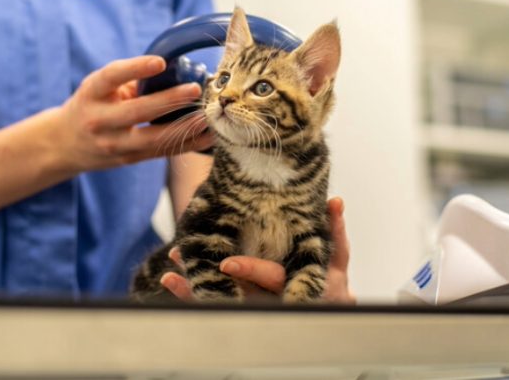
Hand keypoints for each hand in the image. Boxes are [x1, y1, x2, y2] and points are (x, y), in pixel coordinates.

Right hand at [52, 56, 212, 172]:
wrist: (64, 144)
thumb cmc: (91, 105)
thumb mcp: (99, 87)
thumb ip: (130, 80)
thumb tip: (176, 69)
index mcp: (92, 94)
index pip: (111, 77)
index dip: (135, 68)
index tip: (160, 62)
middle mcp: (99, 121)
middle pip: (137, 112)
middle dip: (169, 100)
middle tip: (195, 90)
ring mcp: (114, 144)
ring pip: (153, 138)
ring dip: (184, 127)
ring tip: (206, 116)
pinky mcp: (128, 160)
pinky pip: (161, 152)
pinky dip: (187, 144)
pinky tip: (208, 136)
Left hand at [161, 197, 355, 303]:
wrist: (328, 307)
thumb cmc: (331, 275)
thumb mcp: (337, 253)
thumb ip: (335, 227)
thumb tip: (335, 201)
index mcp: (294, 282)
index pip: (270, 278)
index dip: (249, 271)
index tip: (226, 264)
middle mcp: (271, 298)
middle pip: (236, 291)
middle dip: (210, 279)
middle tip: (186, 262)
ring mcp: (254, 304)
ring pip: (222, 299)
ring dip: (194, 288)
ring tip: (170, 274)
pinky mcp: (240, 305)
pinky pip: (213, 300)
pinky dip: (191, 291)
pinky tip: (171, 279)